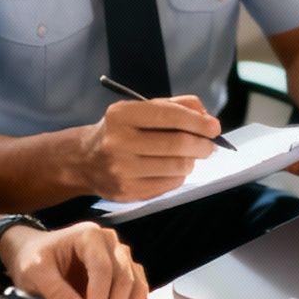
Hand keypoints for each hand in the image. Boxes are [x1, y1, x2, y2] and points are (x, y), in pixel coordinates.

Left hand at [1, 221, 148, 298]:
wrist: (36, 256)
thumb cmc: (33, 261)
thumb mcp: (34, 273)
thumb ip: (55, 291)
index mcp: (89, 235)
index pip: (102, 266)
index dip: (100, 294)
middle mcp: (112, 243)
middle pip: (125, 277)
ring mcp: (123, 258)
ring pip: (138, 286)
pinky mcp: (128, 274)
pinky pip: (138, 295)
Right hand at [81, 96, 221, 201]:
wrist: (84, 160)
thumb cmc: (120, 130)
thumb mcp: (139, 110)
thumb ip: (174, 106)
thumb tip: (206, 115)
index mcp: (122, 115)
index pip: (169, 116)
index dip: (198, 122)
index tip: (214, 127)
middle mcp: (119, 142)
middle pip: (178, 144)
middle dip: (202, 144)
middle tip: (211, 145)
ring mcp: (123, 170)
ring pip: (177, 166)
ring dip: (192, 160)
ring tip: (191, 156)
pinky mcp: (128, 192)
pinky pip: (170, 184)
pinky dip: (180, 175)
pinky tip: (174, 168)